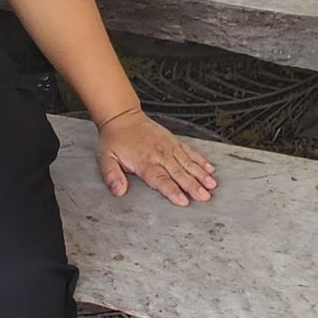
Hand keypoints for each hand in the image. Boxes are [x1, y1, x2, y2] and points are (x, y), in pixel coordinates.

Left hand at [94, 109, 218, 206]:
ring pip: (188, 163)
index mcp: (144, 161)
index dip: (172, 190)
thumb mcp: (106, 158)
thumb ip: (112, 176)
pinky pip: (189, 151)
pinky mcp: (173, 141)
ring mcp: (168, 146)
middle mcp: (159, 154)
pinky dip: (200, 160)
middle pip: (179, 173)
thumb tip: (118, 191)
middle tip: (205, 196)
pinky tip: (209, 168)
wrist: (122, 116)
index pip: (161, 179)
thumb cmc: (115, 139)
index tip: (183, 200)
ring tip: (211, 184)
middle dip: (193, 186)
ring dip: (201, 174)